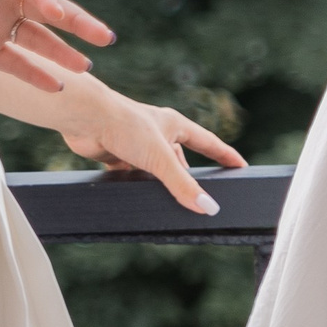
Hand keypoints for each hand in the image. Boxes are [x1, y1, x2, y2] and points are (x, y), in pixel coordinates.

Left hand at [54, 76, 245, 216]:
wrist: (85, 118)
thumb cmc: (125, 124)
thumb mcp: (160, 157)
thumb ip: (183, 184)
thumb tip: (208, 207)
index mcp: (174, 125)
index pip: (208, 142)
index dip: (224, 155)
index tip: (240, 166)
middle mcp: (158, 133)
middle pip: (181, 160)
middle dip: (189, 178)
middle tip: (203, 198)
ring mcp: (137, 145)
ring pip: (156, 170)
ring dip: (162, 184)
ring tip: (171, 204)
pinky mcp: (118, 155)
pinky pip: (134, 176)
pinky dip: (138, 186)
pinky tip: (140, 197)